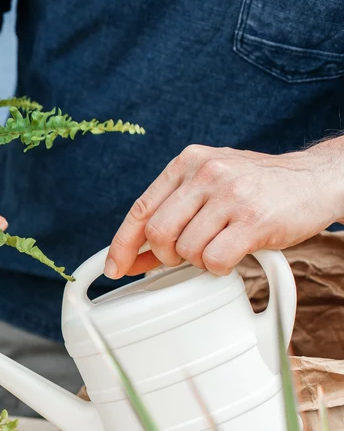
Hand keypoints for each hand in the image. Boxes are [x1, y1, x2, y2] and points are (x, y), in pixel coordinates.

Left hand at [106, 139, 343, 278]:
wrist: (317, 179)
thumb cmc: (259, 187)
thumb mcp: (211, 184)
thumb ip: (175, 210)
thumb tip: (134, 254)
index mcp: (187, 163)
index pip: (140, 209)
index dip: (121, 244)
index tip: (113, 268)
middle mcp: (206, 173)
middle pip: (158, 234)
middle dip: (165, 256)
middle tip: (186, 256)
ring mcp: (230, 195)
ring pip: (186, 250)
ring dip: (198, 261)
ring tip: (219, 248)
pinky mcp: (253, 219)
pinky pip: (215, 260)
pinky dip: (219, 268)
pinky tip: (233, 255)